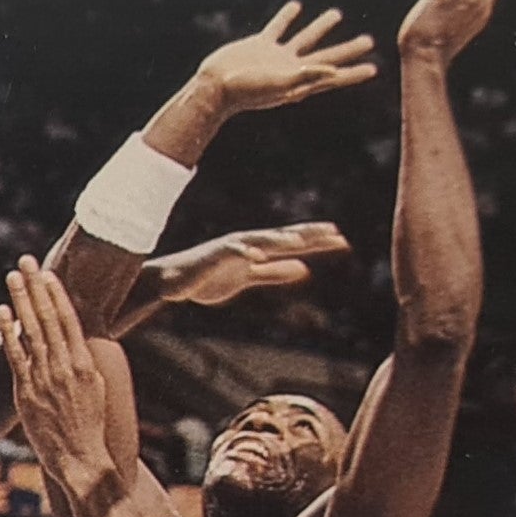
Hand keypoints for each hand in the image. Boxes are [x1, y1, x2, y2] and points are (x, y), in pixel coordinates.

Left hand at [0, 257, 110, 482]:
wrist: (81, 460)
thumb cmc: (90, 428)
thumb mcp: (96, 390)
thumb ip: (83, 363)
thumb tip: (77, 342)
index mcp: (85, 364)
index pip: (69, 320)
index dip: (56, 294)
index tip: (47, 273)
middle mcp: (65, 367)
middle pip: (49, 317)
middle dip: (36, 286)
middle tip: (26, 260)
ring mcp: (45, 378)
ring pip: (31, 330)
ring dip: (21, 300)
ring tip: (13, 276)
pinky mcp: (27, 392)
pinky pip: (16, 355)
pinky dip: (9, 331)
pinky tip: (3, 311)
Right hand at [161, 222, 349, 307]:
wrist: (173, 283)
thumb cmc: (210, 278)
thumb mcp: (249, 278)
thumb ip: (275, 272)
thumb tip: (304, 269)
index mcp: (258, 249)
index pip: (292, 242)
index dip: (316, 240)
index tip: (342, 238)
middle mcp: (248, 244)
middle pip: (284, 238)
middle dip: (309, 236)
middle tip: (336, 234)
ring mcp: (231, 249)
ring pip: (261, 242)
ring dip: (280, 241)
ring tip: (302, 241)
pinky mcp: (213, 257)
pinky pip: (230, 254)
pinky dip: (243, 253)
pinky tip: (256, 254)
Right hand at [196, 2, 377, 114]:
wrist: (216, 86)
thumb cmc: (246, 91)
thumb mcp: (279, 84)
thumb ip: (306, 76)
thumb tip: (332, 72)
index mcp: (299, 82)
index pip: (333, 77)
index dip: (353, 72)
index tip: (373, 69)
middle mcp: (292, 70)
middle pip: (327, 58)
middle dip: (347, 51)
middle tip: (369, 41)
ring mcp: (276, 58)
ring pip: (305, 39)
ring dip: (321, 27)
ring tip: (337, 13)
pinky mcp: (260, 46)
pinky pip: (278, 28)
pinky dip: (287, 17)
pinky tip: (296, 6)